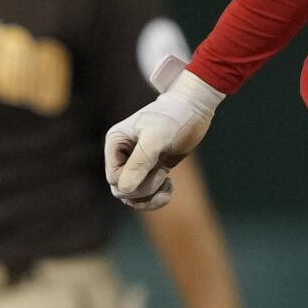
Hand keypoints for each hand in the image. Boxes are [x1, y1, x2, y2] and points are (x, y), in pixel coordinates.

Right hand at [104, 71, 223, 210]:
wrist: (193, 110)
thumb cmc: (173, 118)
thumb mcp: (155, 138)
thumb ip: (139, 163)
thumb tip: (124, 190)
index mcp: (116, 142)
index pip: (114, 178)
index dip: (134, 182)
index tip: (158, 169)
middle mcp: (122, 154)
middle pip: (122, 189)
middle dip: (144, 189)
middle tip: (163, 175)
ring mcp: (136, 163)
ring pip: (132, 195)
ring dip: (150, 198)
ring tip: (168, 187)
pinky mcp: (151, 169)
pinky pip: (145, 193)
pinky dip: (156, 196)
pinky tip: (170, 187)